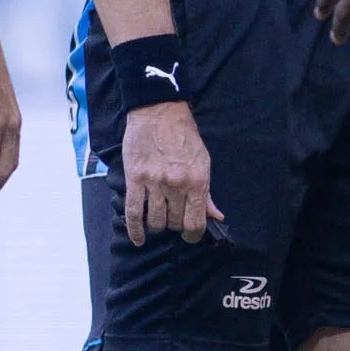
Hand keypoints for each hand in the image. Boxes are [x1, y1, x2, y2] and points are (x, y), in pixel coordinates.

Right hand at [120, 99, 219, 242]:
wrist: (160, 112)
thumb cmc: (184, 137)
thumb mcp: (203, 163)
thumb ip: (207, 193)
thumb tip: (216, 216)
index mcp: (198, 181)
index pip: (196, 222)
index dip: (193, 235)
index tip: (190, 236)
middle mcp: (177, 185)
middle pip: (175, 223)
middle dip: (175, 225)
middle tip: (173, 217)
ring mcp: (155, 182)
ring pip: (155, 221)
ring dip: (157, 224)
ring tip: (158, 217)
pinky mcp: (135, 178)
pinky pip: (133, 212)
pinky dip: (135, 230)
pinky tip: (138, 238)